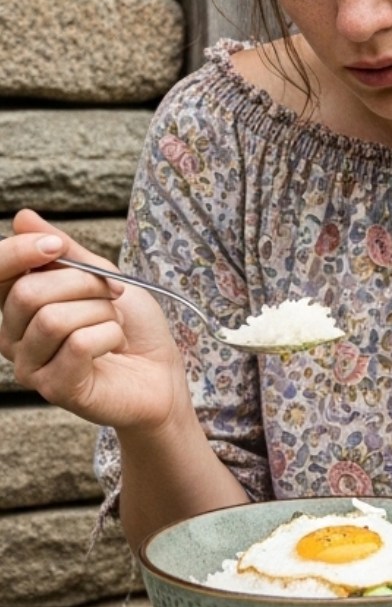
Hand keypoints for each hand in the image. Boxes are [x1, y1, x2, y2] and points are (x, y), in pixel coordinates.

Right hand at [0, 208, 189, 432]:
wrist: (162, 373)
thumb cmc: (132, 326)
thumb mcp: (102, 275)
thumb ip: (64, 251)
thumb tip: (23, 217)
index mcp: (18, 306)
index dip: (20, 251)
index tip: (57, 246)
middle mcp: (13, 337)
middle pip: (29, 292)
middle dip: (84, 284)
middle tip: (113, 295)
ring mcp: (30, 366)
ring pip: (53, 319)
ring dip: (100, 312)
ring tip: (113, 324)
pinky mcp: (54, 389)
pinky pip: (78, 344)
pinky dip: (109, 336)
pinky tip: (114, 346)